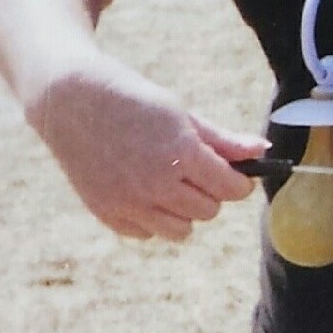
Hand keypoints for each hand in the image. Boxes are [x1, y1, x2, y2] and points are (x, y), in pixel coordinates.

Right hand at [32, 57, 266, 240]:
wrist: (69, 100)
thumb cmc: (132, 101)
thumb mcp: (180, 114)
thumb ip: (223, 140)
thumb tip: (263, 151)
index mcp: (181, 154)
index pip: (231, 188)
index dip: (239, 182)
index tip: (236, 175)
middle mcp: (156, 184)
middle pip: (209, 211)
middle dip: (209, 193)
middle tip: (193, 171)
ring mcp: (130, 203)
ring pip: (182, 230)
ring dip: (182, 211)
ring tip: (168, 182)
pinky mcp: (108, 214)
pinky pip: (147, 233)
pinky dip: (150, 217)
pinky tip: (139, 189)